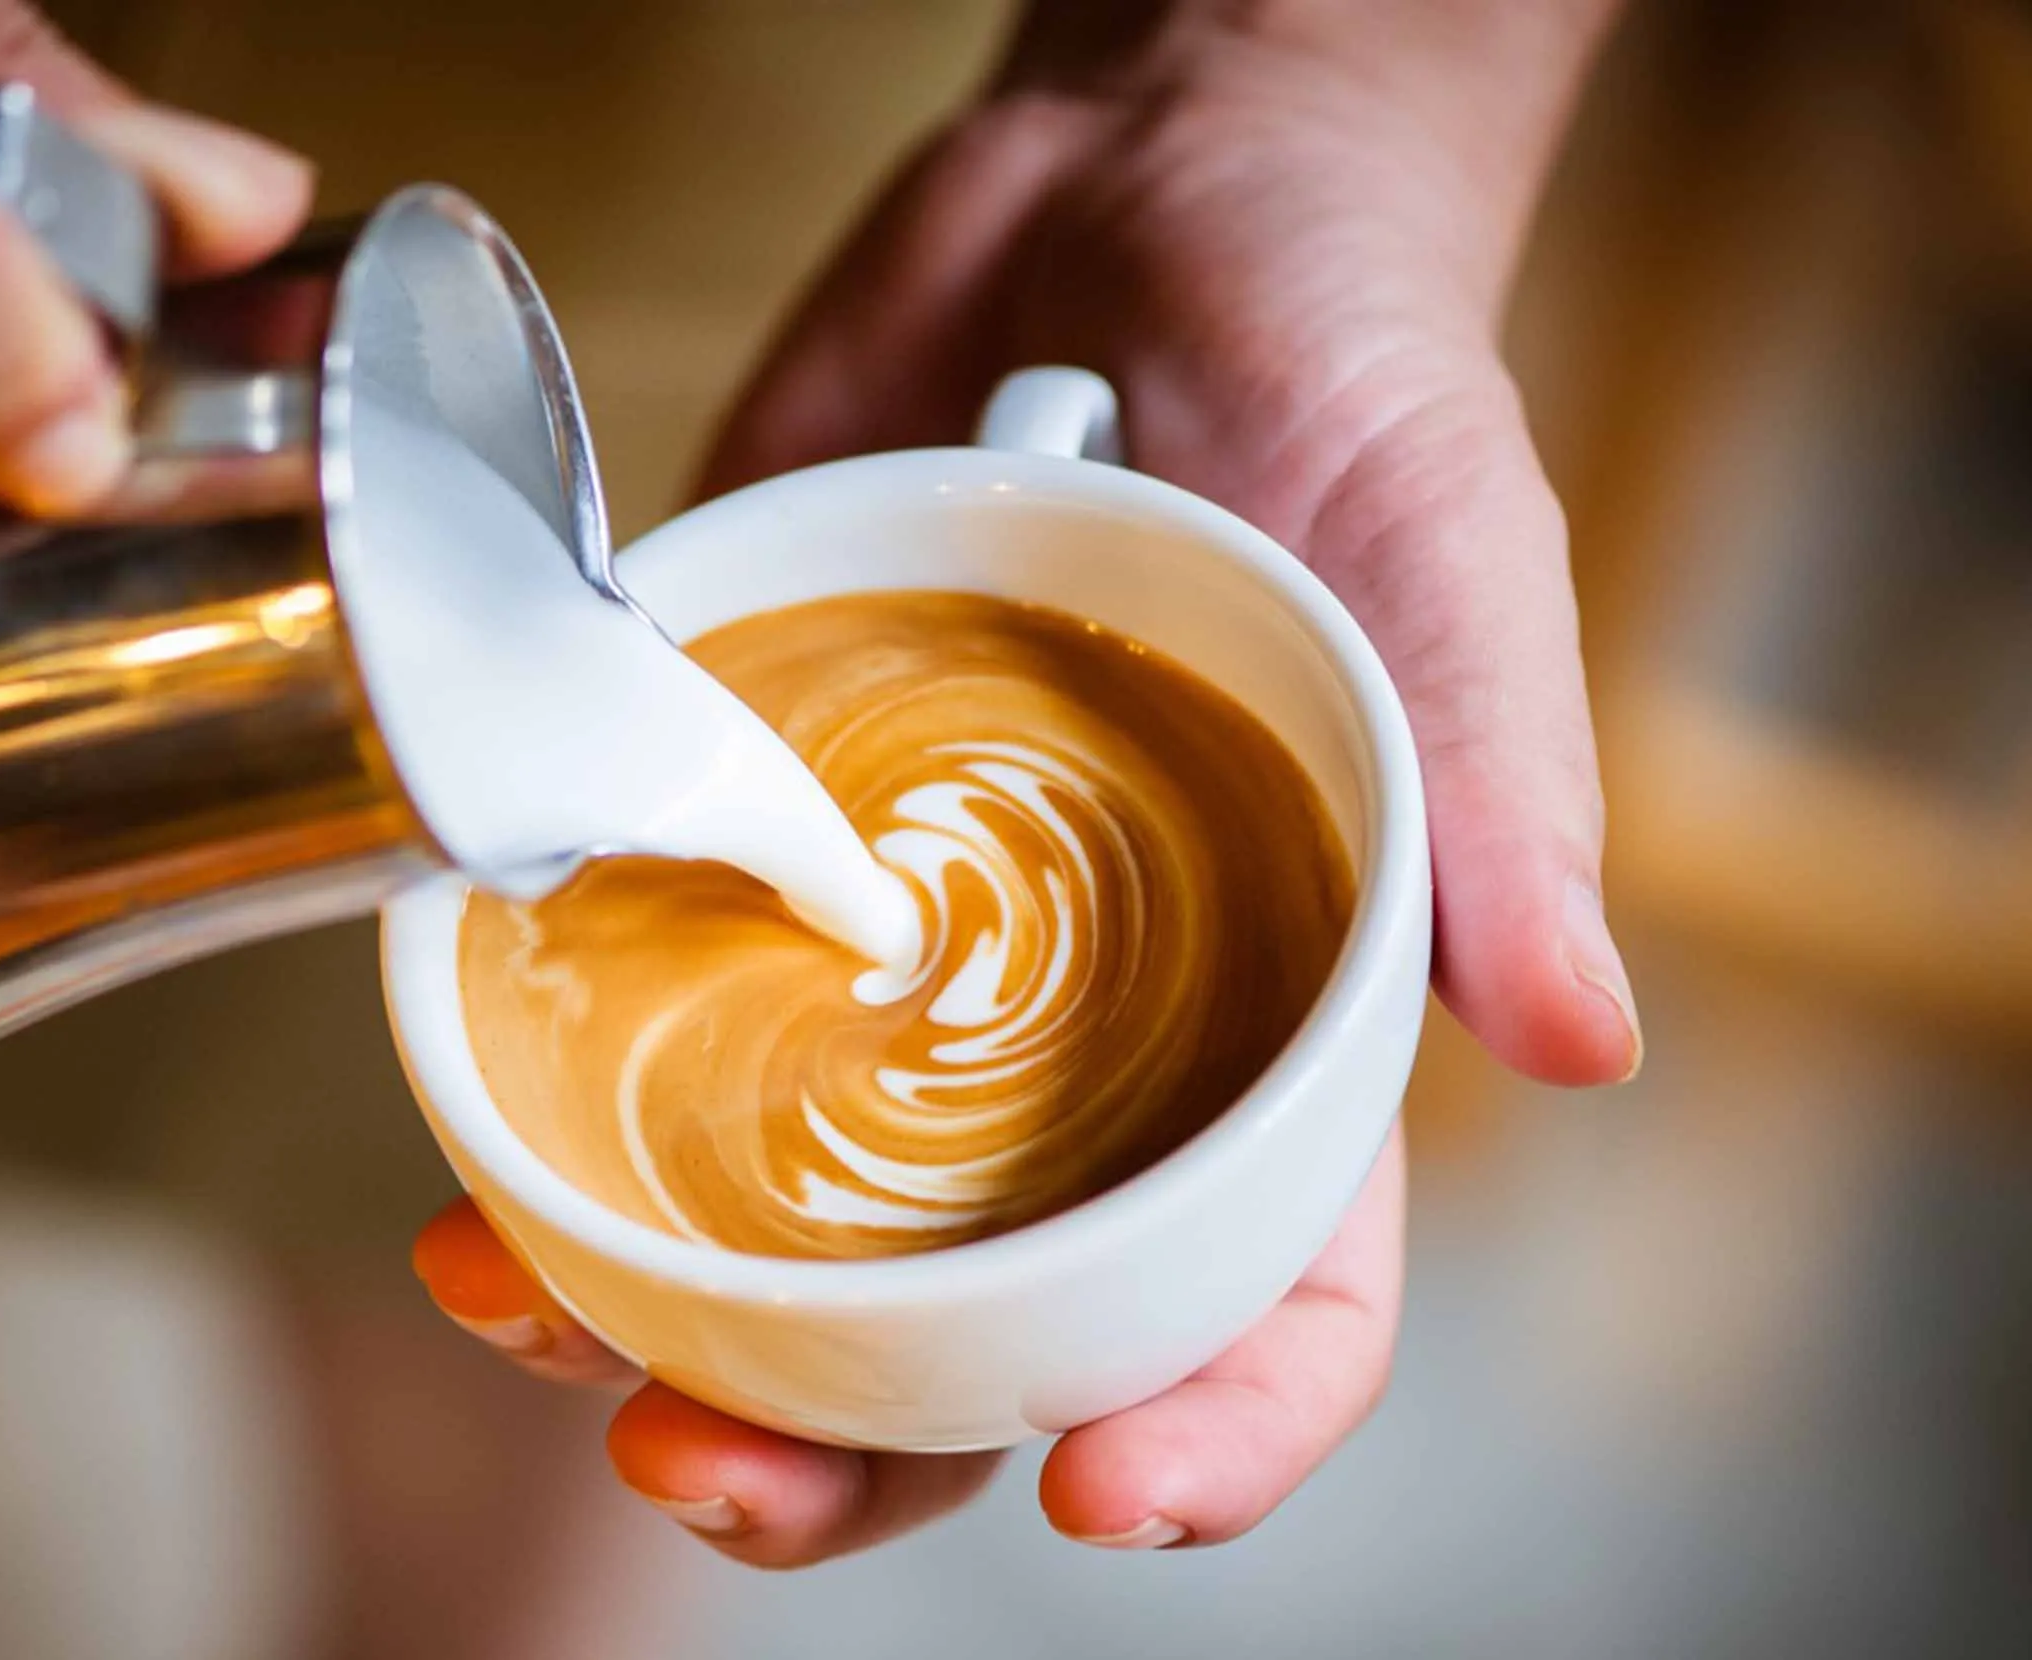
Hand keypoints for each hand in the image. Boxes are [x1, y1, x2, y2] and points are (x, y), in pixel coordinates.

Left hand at [420, 4, 1638, 1565]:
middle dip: (842, 1445)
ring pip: (762, 1210)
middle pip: (968, 1322)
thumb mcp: (1452, 557)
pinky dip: (534, 1100)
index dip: (1217, 1426)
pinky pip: (624, 998)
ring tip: (522, 1320)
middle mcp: (1059, 1025)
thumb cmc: (1348, 370)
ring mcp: (873, 937)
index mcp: (1272, 1020)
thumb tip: (1575, 1039)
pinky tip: (456, 1160)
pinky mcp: (728, 818)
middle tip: (701, 1470)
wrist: (1139, 182)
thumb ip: (1495, 794)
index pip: (1269, 1291)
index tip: (1106, 1493)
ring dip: (640, 1312)